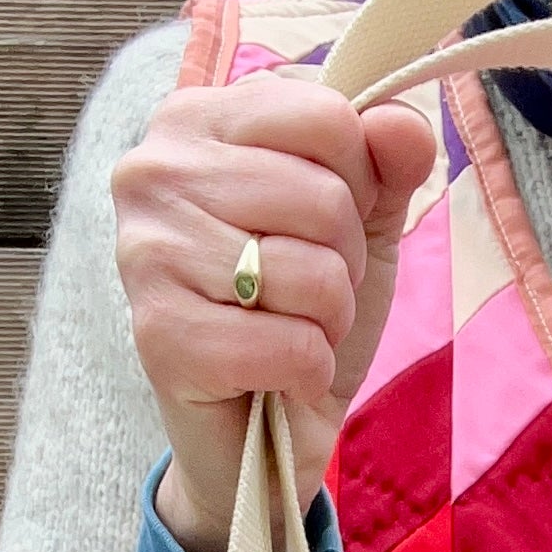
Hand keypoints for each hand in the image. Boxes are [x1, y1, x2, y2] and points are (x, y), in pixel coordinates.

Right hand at [110, 75, 436, 551]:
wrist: (258, 436)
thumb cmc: (298, 313)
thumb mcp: (359, 224)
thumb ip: (386, 162)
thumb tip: (405, 126)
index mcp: (196, 119)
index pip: (326, 115)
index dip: (359, 185)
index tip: (325, 228)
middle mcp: (153, 171)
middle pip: (324, 196)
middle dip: (344, 262)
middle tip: (309, 296)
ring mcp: (146, 252)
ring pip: (311, 272)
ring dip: (328, 321)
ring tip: (291, 331)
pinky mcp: (160, 335)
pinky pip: (291, 344)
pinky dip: (307, 370)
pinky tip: (277, 376)